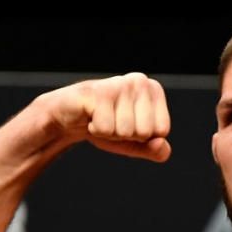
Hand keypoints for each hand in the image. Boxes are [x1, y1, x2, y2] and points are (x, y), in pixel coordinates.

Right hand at [38, 73, 171, 161]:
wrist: (70, 117)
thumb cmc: (107, 125)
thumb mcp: (135, 143)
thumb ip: (155, 149)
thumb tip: (162, 146)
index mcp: (153, 90)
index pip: (161, 131)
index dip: (142, 137)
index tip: (128, 124)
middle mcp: (139, 81)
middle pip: (144, 132)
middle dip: (126, 135)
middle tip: (111, 121)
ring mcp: (119, 84)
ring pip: (125, 132)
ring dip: (110, 133)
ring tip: (100, 118)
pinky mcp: (98, 92)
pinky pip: (106, 129)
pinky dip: (96, 131)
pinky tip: (90, 117)